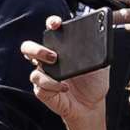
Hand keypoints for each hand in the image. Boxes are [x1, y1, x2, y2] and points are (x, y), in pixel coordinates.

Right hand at [21, 14, 111, 129]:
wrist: (92, 105)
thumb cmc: (93, 83)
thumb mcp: (101, 64)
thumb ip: (99, 50)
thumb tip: (101, 37)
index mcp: (60, 49)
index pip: (50, 31)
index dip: (51, 24)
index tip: (56, 24)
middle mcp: (48, 61)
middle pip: (28, 48)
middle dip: (36, 49)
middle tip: (53, 55)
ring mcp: (44, 76)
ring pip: (33, 70)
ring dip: (46, 70)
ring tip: (63, 76)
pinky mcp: (42, 91)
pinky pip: (40, 86)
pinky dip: (52, 86)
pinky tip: (65, 88)